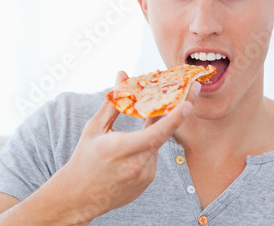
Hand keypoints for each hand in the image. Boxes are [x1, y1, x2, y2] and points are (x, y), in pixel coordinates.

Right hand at [54, 71, 199, 223]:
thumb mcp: (94, 128)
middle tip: (193, 89)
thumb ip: (113, 102)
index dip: (173, 119)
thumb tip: (123, 75)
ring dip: (152, 131)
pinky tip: (129, 149)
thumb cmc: (84, 159)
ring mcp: (145, 176)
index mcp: (121, 149)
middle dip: (179, 111)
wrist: (80, 197)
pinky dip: (146, 146)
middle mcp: (137, 165)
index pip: (154, 134)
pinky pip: (152, 156)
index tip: (188, 104)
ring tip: (134, 129)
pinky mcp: (147, 182)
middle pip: (163, 134)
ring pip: (156, 144)